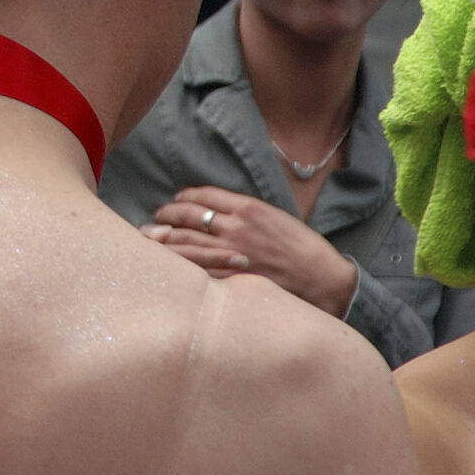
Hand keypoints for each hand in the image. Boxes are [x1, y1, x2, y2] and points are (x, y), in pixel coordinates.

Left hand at [145, 186, 357, 316]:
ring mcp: (230, 253)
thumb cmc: (302, 247)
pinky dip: (178, 261)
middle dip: (167, 214)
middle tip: (158, 216)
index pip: (203, 195)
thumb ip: (245, 211)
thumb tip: (217, 210)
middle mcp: (235, 227)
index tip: (177, 199)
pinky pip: (195, 266)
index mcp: (248, 208)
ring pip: (185, 240)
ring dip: (164, 236)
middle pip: (187, 215)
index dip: (184, 196)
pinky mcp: (230, 276)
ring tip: (151, 235)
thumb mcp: (275, 217)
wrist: (324, 279)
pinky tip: (167, 259)